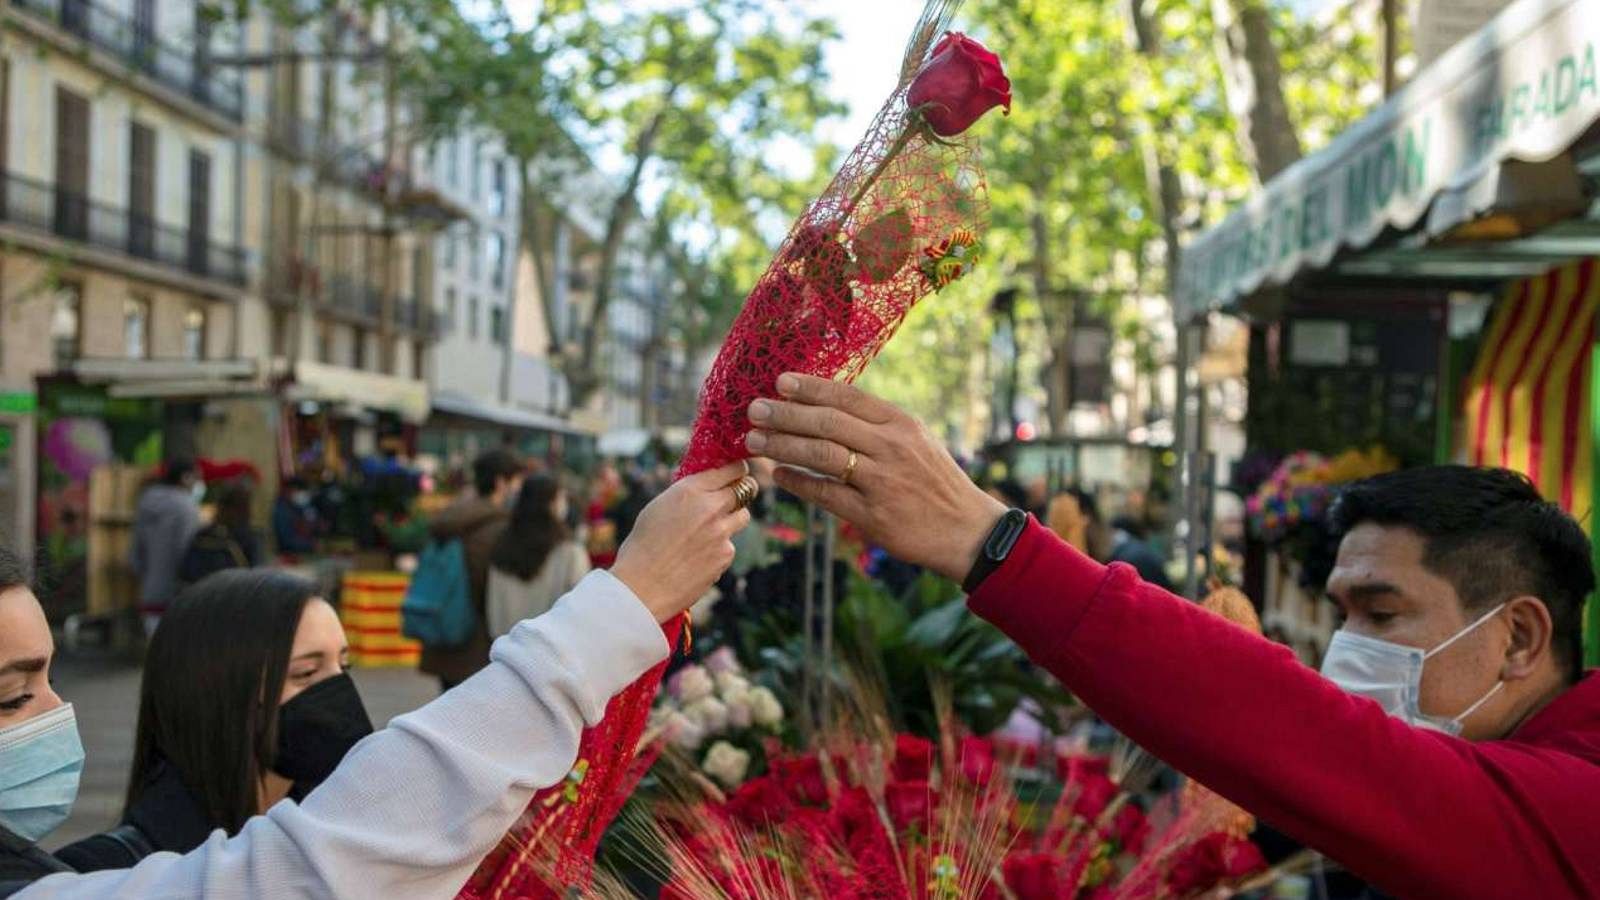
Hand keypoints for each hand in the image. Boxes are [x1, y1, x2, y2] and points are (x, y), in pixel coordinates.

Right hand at [611, 462, 751, 621]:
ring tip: (709, 531)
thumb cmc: (642, 546)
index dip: (737, 470)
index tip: (737, 473)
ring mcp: (721, 532)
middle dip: (741, 491)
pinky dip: (719, 548)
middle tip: (733, 497)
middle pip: (746, 489)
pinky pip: (730, 545)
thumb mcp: (659, 507)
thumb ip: (686, 495)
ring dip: (732, 519)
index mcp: (690, 490)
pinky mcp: (725, 555)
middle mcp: (710, 507)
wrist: (641, 586)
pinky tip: (698, 558)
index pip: (731, 469)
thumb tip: (705, 488)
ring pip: (742, 517)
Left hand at [745, 373, 1005, 581]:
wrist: (967, 530)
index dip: (810, 388)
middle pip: (827, 423)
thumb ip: (879, 424)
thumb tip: (830, 406)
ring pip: (821, 455)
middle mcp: (891, 447)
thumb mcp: (918, 441)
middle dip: (786, 414)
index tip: (780, 382)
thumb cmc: (937, 482)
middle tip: (754, 410)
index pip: (847, 397)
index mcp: (901, 424)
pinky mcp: (873, 515)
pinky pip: (825, 493)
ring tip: (755, 440)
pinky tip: (778, 474)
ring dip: (783, 445)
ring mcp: (881, 481)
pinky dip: (798, 482)